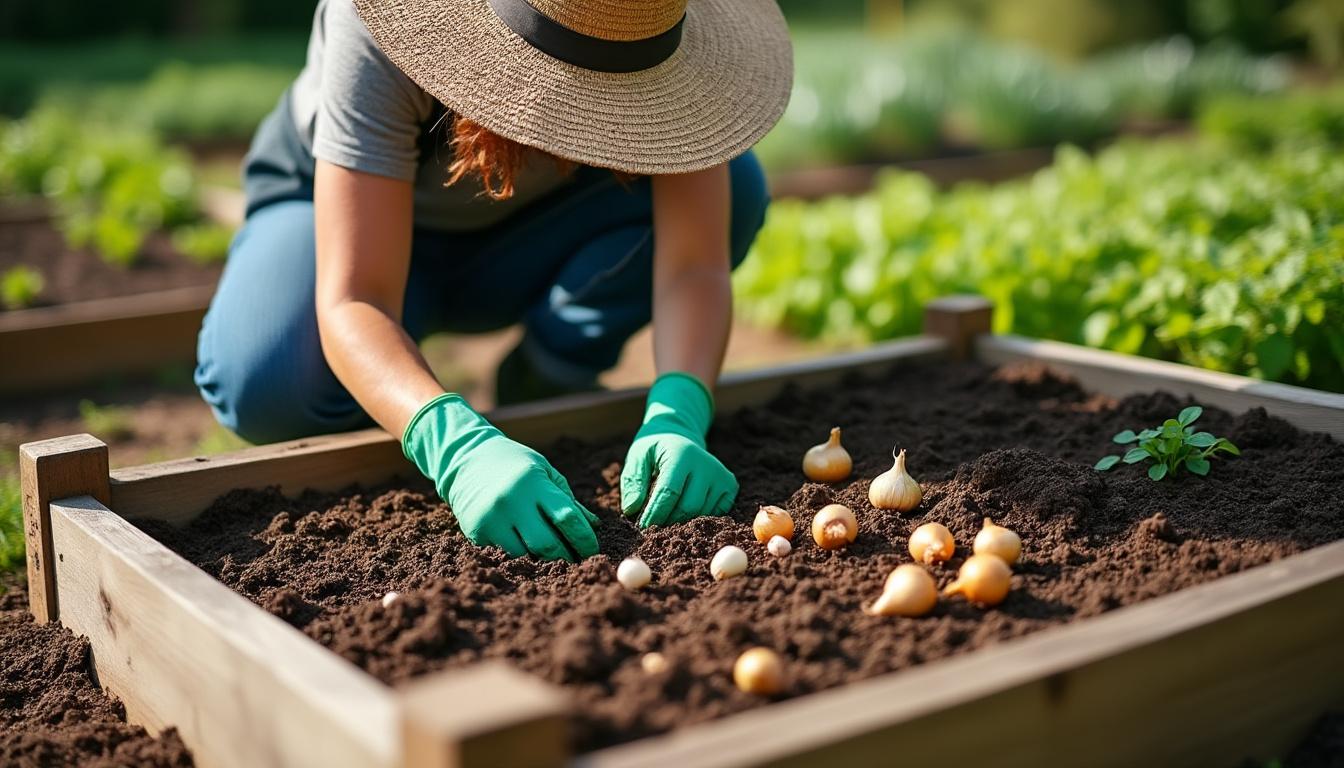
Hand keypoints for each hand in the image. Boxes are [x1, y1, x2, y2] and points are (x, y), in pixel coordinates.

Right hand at [402, 394, 598, 560]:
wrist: (466, 460)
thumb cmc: (515, 465)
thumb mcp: (544, 472)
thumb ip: (568, 499)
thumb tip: (593, 526)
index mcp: (534, 483)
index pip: (568, 519)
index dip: (584, 539)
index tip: (592, 550)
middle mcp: (512, 502)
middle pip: (548, 545)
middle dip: (567, 557)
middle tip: (576, 560)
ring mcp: (492, 519)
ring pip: (526, 556)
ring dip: (543, 560)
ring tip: (552, 556)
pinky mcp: (476, 532)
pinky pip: (505, 555)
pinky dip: (520, 556)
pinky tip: (526, 548)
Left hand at [620, 372, 737, 526]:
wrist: (679, 435)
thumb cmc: (655, 449)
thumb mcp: (638, 457)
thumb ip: (633, 482)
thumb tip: (631, 510)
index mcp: (682, 454)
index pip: (669, 493)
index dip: (655, 514)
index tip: (642, 527)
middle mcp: (706, 464)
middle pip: (688, 508)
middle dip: (668, 522)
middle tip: (652, 527)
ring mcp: (721, 475)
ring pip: (702, 514)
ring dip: (681, 522)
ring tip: (666, 518)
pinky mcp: (730, 485)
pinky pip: (716, 514)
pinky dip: (698, 518)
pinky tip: (685, 511)